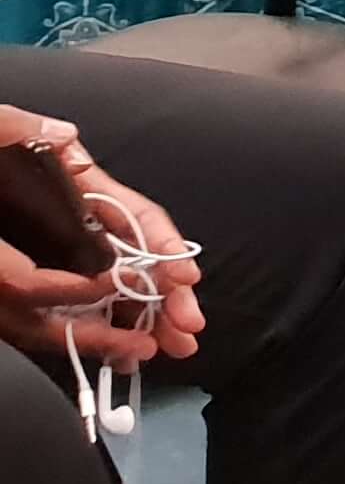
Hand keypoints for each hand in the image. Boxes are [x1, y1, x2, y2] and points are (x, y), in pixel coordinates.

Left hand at [0, 111, 202, 368]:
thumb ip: (18, 129)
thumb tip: (65, 137)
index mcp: (73, 188)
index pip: (133, 215)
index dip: (164, 245)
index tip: (184, 277)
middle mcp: (72, 225)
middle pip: (133, 261)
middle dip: (167, 296)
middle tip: (188, 328)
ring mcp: (53, 258)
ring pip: (110, 293)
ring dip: (144, 322)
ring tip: (172, 348)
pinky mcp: (27, 288)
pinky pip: (69, 316)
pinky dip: (99, 336)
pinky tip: (121, 354)